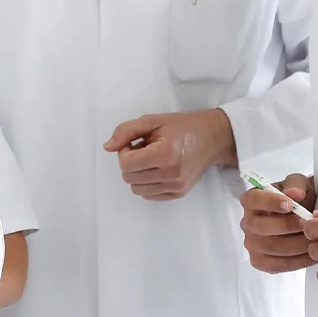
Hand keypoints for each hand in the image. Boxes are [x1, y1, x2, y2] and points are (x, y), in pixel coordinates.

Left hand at [104, 108, 237, 199]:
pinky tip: (157, 169)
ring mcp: (176, 187)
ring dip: (137, 174)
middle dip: (130, 163)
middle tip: (143, 149)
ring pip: (136, 189)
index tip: (134, 143)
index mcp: (165, 154)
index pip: (126, 164)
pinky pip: (148, 195)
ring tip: (151, 159)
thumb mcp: (151, 121)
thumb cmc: (180, 127)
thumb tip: (107, 147)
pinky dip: (146, 183)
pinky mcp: (178, 194)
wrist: (210, 138)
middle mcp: (172, 174)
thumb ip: (126, 131)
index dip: (124, 152)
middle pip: (129, 177)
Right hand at [241, 173, 316, 272]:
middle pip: (262, 227)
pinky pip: (276, 265)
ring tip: (315, 240)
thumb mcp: (299, 184)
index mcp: (251, 200)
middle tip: (309, 225)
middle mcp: (247, 222)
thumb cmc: (299, 199)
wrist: (304, 218)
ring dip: (296, 245)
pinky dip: (296, 262)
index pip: (254, 200)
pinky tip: (311, 255)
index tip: (290, 205)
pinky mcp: (260, 261)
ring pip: (271, 248)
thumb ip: (296, 185)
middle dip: (288, 227)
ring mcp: (252, 243)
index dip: (271, 203)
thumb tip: (294, 193)